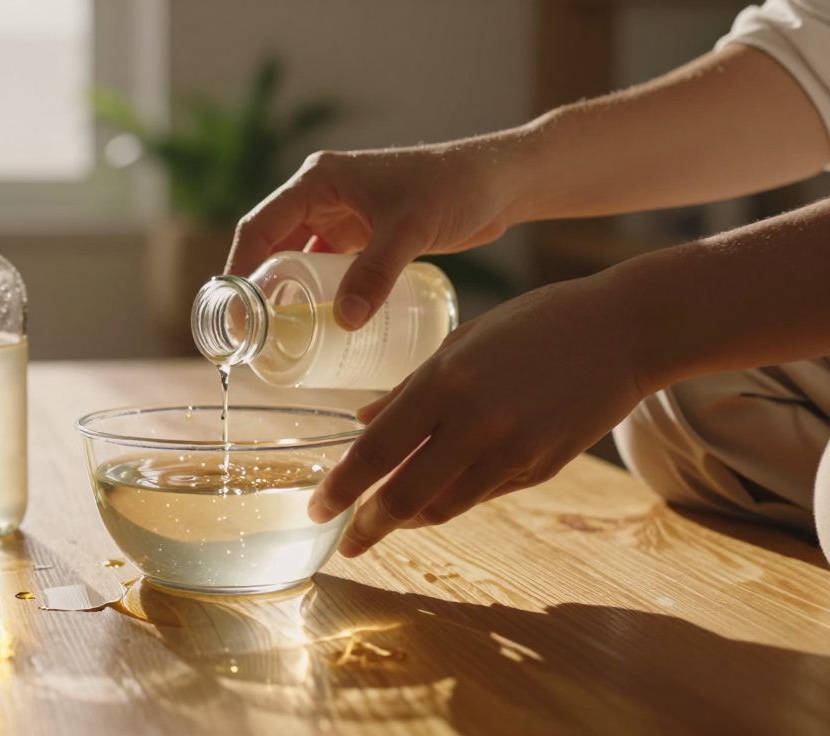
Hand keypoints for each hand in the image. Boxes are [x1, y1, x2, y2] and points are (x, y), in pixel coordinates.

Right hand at [226, 141, 527, 328]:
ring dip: (286, 295)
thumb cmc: (454, 189)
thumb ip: (377, 273)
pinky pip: (327, 269)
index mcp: (318, 181)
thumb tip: (343, 322)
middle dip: (256, 290)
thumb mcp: (411, 230)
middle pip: (271, 247)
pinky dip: (318, 295)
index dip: (238, 270)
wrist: (499, 182)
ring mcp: (341, 217)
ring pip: (297, 261)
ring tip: (275, 338)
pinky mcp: (362, 236)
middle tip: (249, 336)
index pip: (259, 227)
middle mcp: (321, 196)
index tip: (231, 313)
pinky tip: (317, 325)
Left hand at [308, 271, 650, 555]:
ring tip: (385, 521)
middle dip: (368, 525)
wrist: (623, 331)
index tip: (318, 507)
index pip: (376, 450)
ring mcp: (512, 449)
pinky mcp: (540, 468)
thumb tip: (362, 422)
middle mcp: (475, 421)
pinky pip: (481, 496)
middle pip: (405, 495)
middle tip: (346, 542)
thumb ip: (409, 389)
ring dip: (409, 520)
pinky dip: (450, 502)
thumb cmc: (534, 324)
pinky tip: (434, 498)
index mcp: (445, 380)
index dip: (341, 487)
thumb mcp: (461, 341)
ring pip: (444, 507)